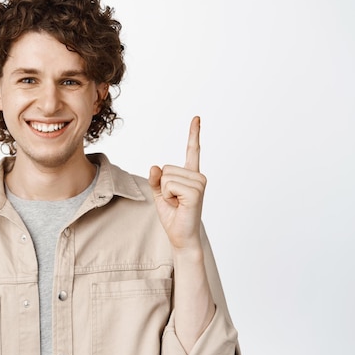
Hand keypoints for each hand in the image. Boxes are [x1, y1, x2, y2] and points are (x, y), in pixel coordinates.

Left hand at [148, 116, 206, 250]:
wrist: (181, 236)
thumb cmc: (173, 216)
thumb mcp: (159, 194)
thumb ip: (156, 179)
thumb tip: (155, 166)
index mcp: (191, 175)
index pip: (192, 151)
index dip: (194, 134)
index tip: (196, 118)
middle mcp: (198, 177)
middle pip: (166, 168)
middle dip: (163, 186)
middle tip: (174, 201)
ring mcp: (199, 183)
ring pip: (166, 176)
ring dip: (166, 193)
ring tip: (177, 204)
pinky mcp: (196, 191)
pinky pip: (170, 185)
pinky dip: (169, 196)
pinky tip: (179, 205)